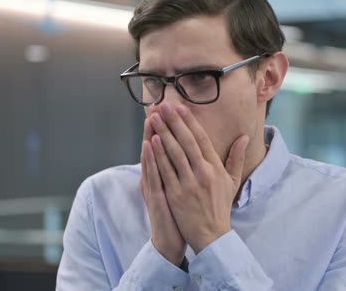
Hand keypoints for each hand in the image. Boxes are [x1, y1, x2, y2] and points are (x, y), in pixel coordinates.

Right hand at [140, 118, 186, 265]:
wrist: (173, 238)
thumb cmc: (182, 213)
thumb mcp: (185, 188)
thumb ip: (188, 169)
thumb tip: (196, 153)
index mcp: (167, 173)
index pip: (167, 146)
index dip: (170, 128)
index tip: (173, 109)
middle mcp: (158, 177)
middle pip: (157, 147)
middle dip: (158, 126)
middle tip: (158, 105)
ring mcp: (154, 185)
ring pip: (151, 156)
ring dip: (151, 135)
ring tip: (151, 116)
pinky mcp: (154, 196)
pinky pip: (152, 174)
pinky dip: (150, 158)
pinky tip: (149, 144)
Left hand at [148, 103, 248, 253]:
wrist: (212, 235)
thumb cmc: (220, 207)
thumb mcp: (232, 181)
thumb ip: (236, 158)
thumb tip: (245, 137)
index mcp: (215, 168)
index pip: (201, 139)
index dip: (190, 122)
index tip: (180, 107)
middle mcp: (203, 172)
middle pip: (187, 141)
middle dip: (174, 122)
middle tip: (163, 105)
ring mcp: (190, 183)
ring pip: (175, 153)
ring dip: (163, 133)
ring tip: (154, 118)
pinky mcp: (178, 194)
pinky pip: (167, 171)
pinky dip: (159, 155)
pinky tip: (152, 141)